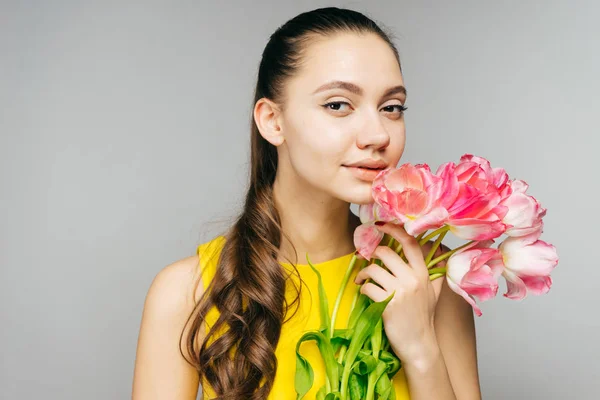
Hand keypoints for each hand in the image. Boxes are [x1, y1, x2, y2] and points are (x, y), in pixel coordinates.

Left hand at [353, 222, 444, 361]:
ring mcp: (400, 292)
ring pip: (373, 269)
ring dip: (362, 273)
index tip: (380, 225)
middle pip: (386, 252)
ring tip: (361, 279)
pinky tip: (364, 292)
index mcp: (423, 273)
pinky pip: (367, 287)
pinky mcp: (387, 304)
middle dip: (371, 254)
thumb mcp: (434, 292)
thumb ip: (433, 272)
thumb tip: (434, 250)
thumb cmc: (423, 317)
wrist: (419, 344)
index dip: (394, 229)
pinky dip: (362, 288)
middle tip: (365, 259)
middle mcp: (413, 279)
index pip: (410, 243)